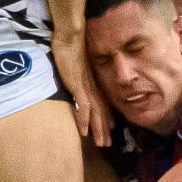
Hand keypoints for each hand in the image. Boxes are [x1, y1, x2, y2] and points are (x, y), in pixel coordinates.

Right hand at [51, 32, 112, 147]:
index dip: (106, 118)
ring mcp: (85, 87)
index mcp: (92, 83)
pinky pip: (82, 107)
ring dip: (97, 130)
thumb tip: (76, 82)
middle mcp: (92, 87)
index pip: (101, 104)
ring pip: (95, 113)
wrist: (71, 37)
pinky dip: (83, 120)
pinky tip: (83, 131)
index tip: (110, 130)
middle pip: (101, 112)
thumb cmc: (71, 48)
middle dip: (104, 129)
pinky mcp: (78, 86)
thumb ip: (77, 76)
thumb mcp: (76, 66)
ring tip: (101, 144)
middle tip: (108, 144)